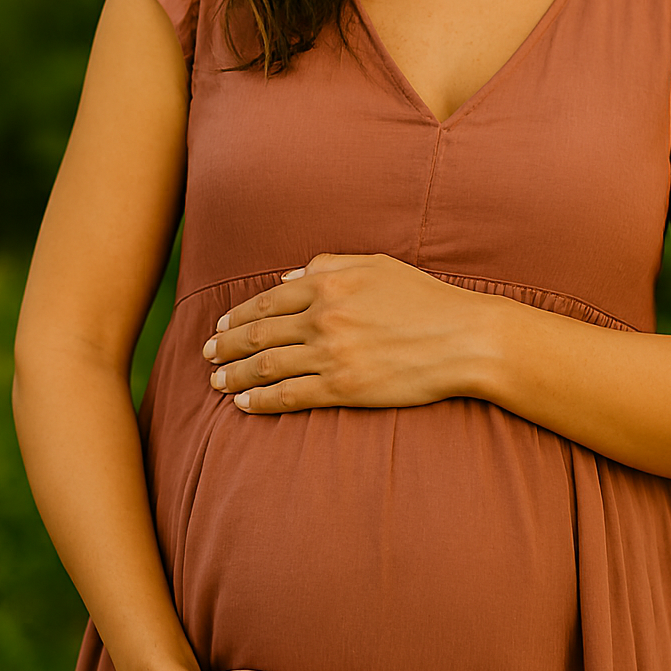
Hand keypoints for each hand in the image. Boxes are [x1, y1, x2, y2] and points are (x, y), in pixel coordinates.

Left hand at [204, 253, 494, 413]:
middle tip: (206, 355)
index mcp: (329, 283)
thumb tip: (290, 278)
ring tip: (216, 382)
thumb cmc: (426, 298)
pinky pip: (289, 396)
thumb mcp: (377, 265)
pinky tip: (243, 405)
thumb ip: (330, 265)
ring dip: (234, 375)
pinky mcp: (343, 387)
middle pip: (258, 333)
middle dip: (226, 346)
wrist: (464, 338)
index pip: (268, 301)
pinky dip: (260, 401)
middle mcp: (323, 317)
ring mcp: (331, 354)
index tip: (221, 326)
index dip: (238, 316)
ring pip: (266, 366)